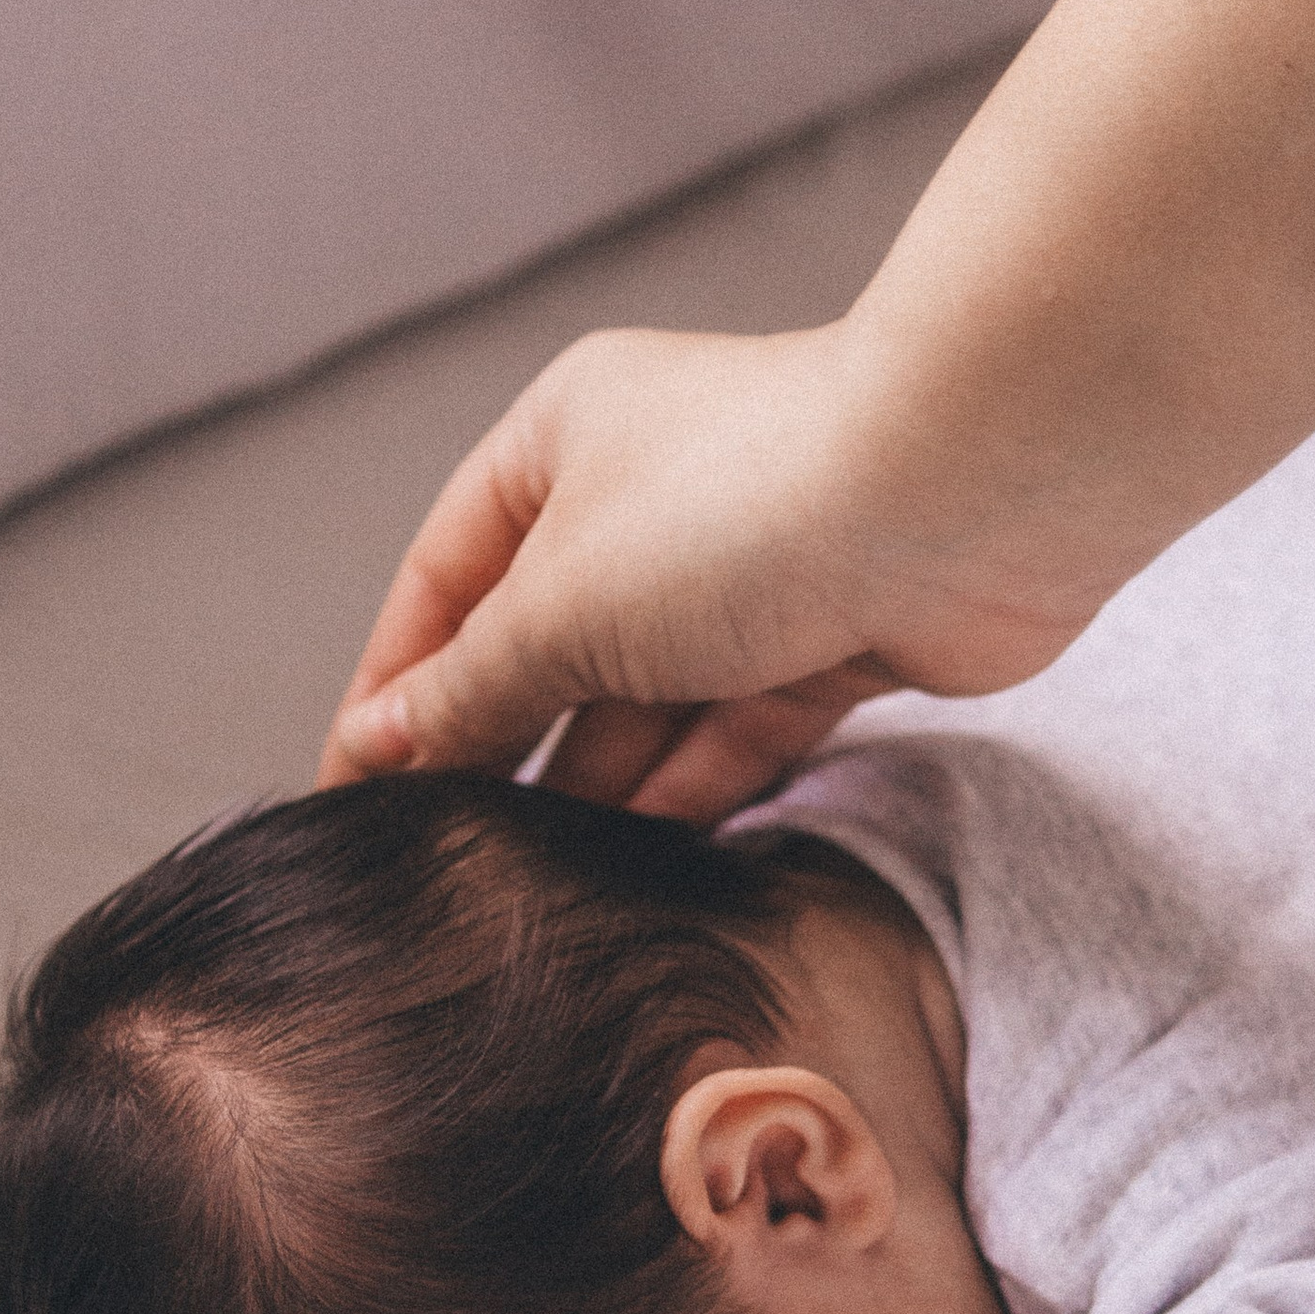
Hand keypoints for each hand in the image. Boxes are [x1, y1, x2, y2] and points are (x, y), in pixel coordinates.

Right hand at [316, 318, 1139, 822]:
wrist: (964, 496)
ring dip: (596, 783)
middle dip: (502, 744)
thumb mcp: (563, 605)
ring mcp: (751, 568)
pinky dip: (691, 788)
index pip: (446, 577)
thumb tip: (386, 743)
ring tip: (534, 875)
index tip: (350, 792)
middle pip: (548, 643)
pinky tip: (638, 860)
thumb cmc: (749, 502)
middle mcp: (654, 493)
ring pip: (648, 697)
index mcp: (564, 438)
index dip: (395, 688)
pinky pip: (737, 729)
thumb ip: (471, 688)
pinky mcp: (834, 637)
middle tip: (445, 854)